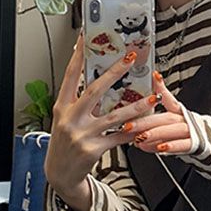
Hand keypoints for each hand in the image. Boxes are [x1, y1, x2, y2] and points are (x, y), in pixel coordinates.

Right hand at [44, 35, 150, 210]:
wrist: (59, 173)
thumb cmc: (64, 143)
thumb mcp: (65, 119)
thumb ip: (78, 101)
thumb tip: (97, 80)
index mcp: (62, 107)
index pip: (69, 76)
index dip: (77, 56)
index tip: (85, 37)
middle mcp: (70, 118)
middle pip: (95, 90)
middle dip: (114, 73)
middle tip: (130, 59)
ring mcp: (81, 134)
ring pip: (113, 116)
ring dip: (135, 107)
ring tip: (152, 98)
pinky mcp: (93, 149)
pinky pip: (118, 138)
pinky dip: (132, 132)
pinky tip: (144, 127)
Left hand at [124, 71, 193, 154]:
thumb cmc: (188, 134)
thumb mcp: (173, 126)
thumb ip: (155, 125)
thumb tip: (133, 125)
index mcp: (180, 113)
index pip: (170, 99)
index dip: (162, 87)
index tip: (154, 77)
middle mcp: (185, 120)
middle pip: (165, 118)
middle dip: (145, 122)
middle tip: (128, 126)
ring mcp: (191, 132)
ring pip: (173, 130)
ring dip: (156, 133)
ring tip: (141, 137)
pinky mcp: (195, 145)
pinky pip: (183, 145)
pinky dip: (172, 146)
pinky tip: (161, 148)